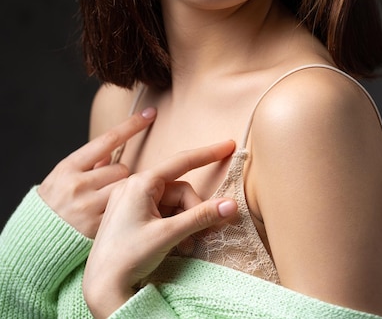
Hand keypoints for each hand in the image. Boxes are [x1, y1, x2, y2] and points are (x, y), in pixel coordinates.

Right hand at [37, 108, 156, 237]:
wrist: (35, 237)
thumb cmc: (54, 200)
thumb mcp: (65, 174)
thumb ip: (91, 162)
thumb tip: (116, 146)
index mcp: (68, 167)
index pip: (108, 139)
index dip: (132, 125)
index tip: (150, 113)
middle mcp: (77, 185)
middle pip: (121, 169)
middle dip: (118, 175)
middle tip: (104, 186)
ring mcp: (87, 208)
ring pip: (123, 188)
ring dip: (120, 191)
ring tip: (104, 200)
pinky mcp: (96, 228)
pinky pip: (121, 209)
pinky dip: (119, 209)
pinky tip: (111, 215)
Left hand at [83, 140, 237, 317]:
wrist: (101, 286)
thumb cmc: (127, 257)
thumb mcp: (169, 234)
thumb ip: (200, 217)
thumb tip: (230, 204)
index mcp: (141, 183)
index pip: (181, 162)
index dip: (207, 154)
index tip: (228, 145)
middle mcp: (134, 186)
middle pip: (179, 190)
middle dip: (193, 212)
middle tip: (203, 236)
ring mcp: (131, 200)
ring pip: (172, 203)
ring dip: (184, 222)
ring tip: (185, 246)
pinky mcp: (130, 214)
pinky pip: (161, 211)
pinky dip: (173, 225)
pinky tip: (174, 244)